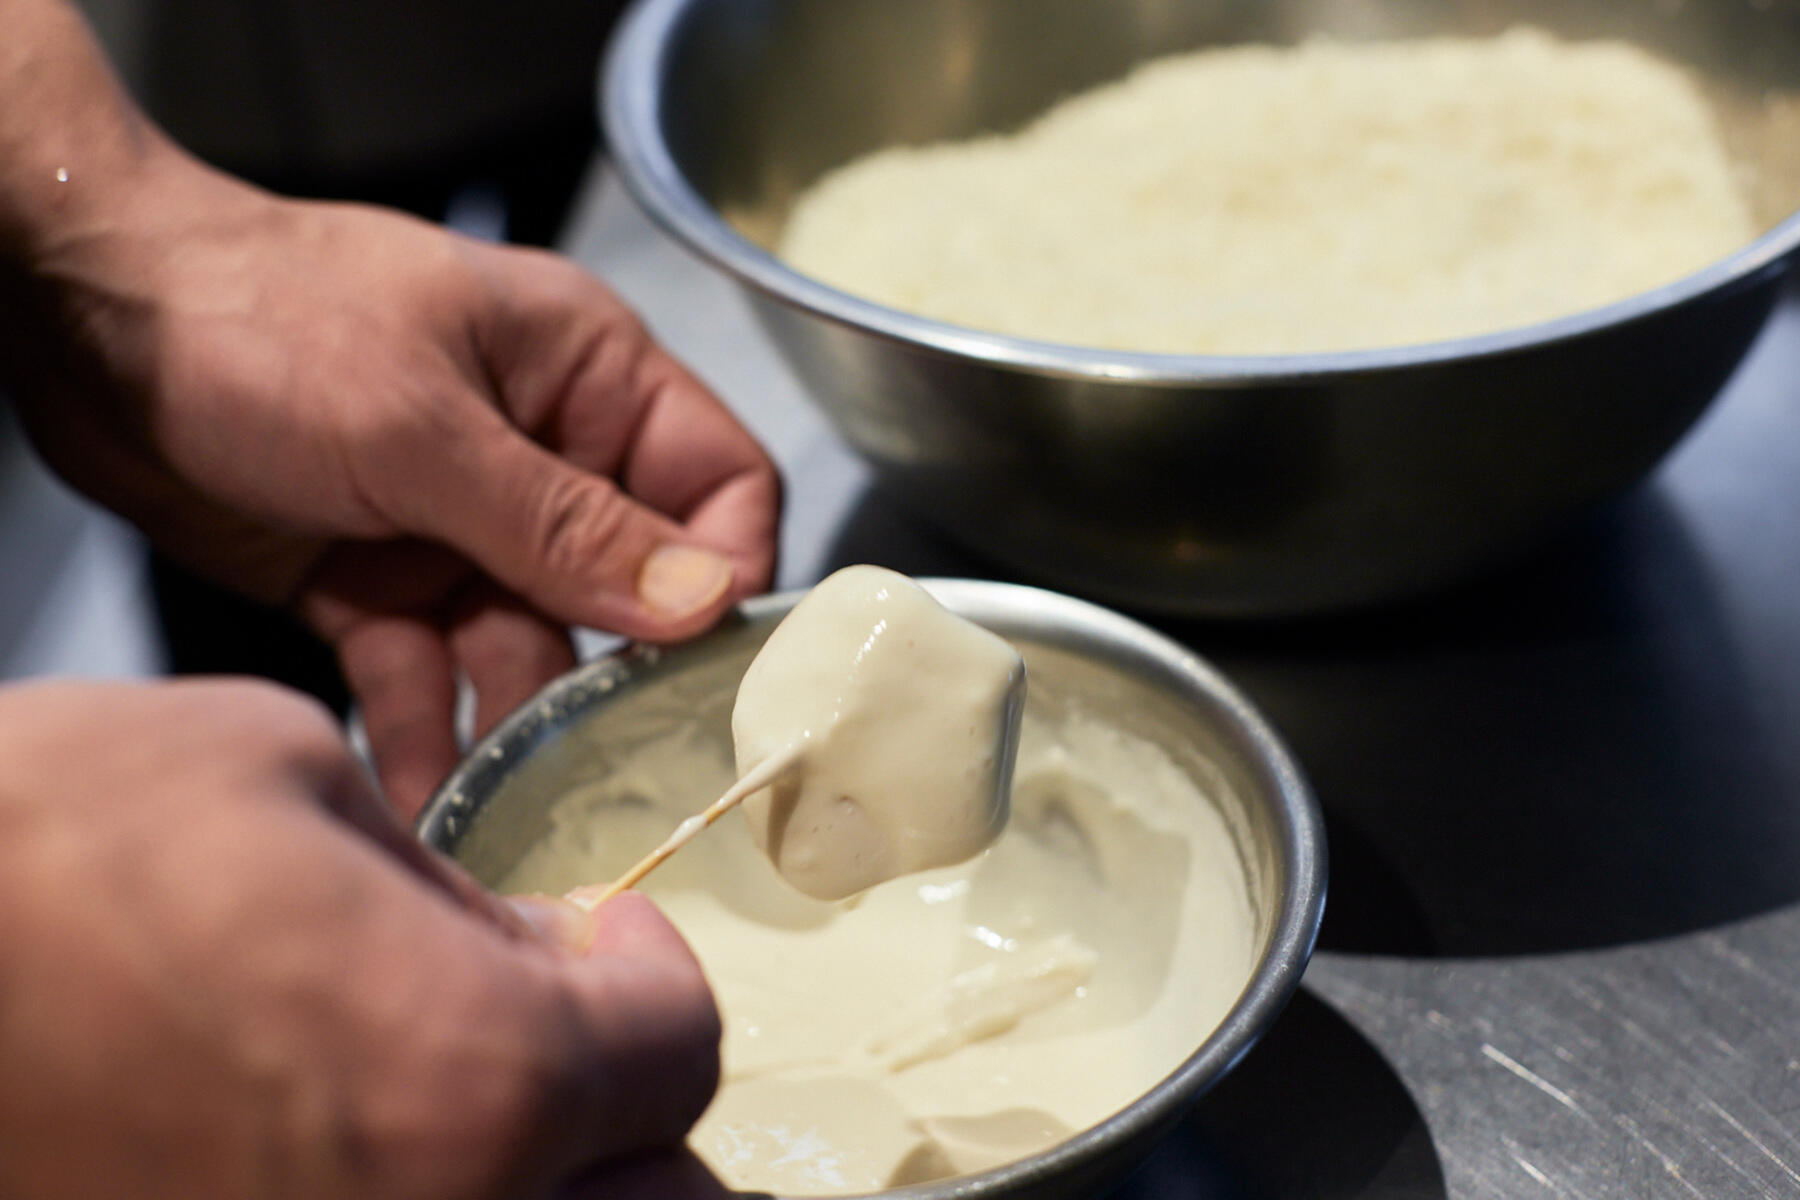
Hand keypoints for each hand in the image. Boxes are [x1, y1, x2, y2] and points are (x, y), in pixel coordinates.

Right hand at [0, 677, 733, 1199]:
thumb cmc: (21, 851)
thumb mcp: (282, 771)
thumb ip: (451, 879)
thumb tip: (522, 942)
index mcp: (476, 1077)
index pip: (676, 1049)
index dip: (648, 971)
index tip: (606, 937)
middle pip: (656, 1198)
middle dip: (622, 1110)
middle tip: (561, 1031)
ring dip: (550, 1176)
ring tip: (459, 1089)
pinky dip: (426, 1191)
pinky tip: (344, 1135)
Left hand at [1, 143, 779, 815]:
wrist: (84, 322)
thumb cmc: (257, 316)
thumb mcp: (421, 426)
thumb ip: (562, 525)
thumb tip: (700, 600)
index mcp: (587, 376)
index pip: (719, 481)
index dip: (725, 571)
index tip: (703, 662)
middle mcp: (541, 453)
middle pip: (628, 586)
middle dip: (619, 675)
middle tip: (618, 767)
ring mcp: (462, 524)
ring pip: (527, 645)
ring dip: (517, 725)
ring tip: (511, 808)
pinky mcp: (383, 582)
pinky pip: (428, 671)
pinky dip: (425, 730)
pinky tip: (421, 793)